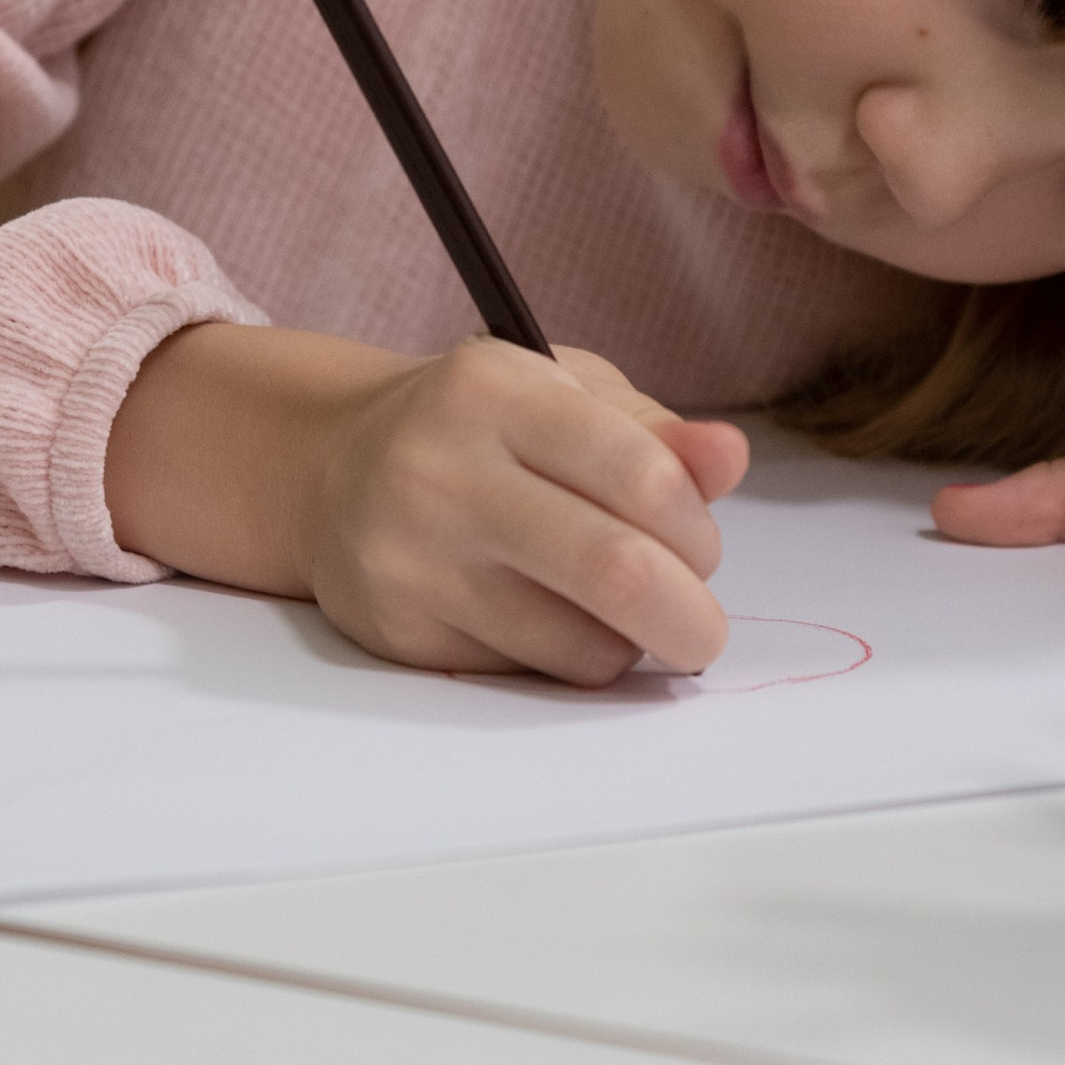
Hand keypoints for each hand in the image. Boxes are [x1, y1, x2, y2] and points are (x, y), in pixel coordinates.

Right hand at [107, 322, 748, 683]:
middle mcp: (441, 471)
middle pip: (614, 572)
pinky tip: (540, 615)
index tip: (700, 546)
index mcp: (494, 390)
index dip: (695, 527)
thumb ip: (655, 434)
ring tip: (608, 608)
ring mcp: (413, 559)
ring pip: (578, 643)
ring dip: (625, 642)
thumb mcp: (567, 395)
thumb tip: (730, 457)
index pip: (640, 473)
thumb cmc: (483, 428)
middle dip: (689, 618)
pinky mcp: (400, 632)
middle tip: (703, 630)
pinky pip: (527, 674)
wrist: (334, 469)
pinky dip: (565, 659)